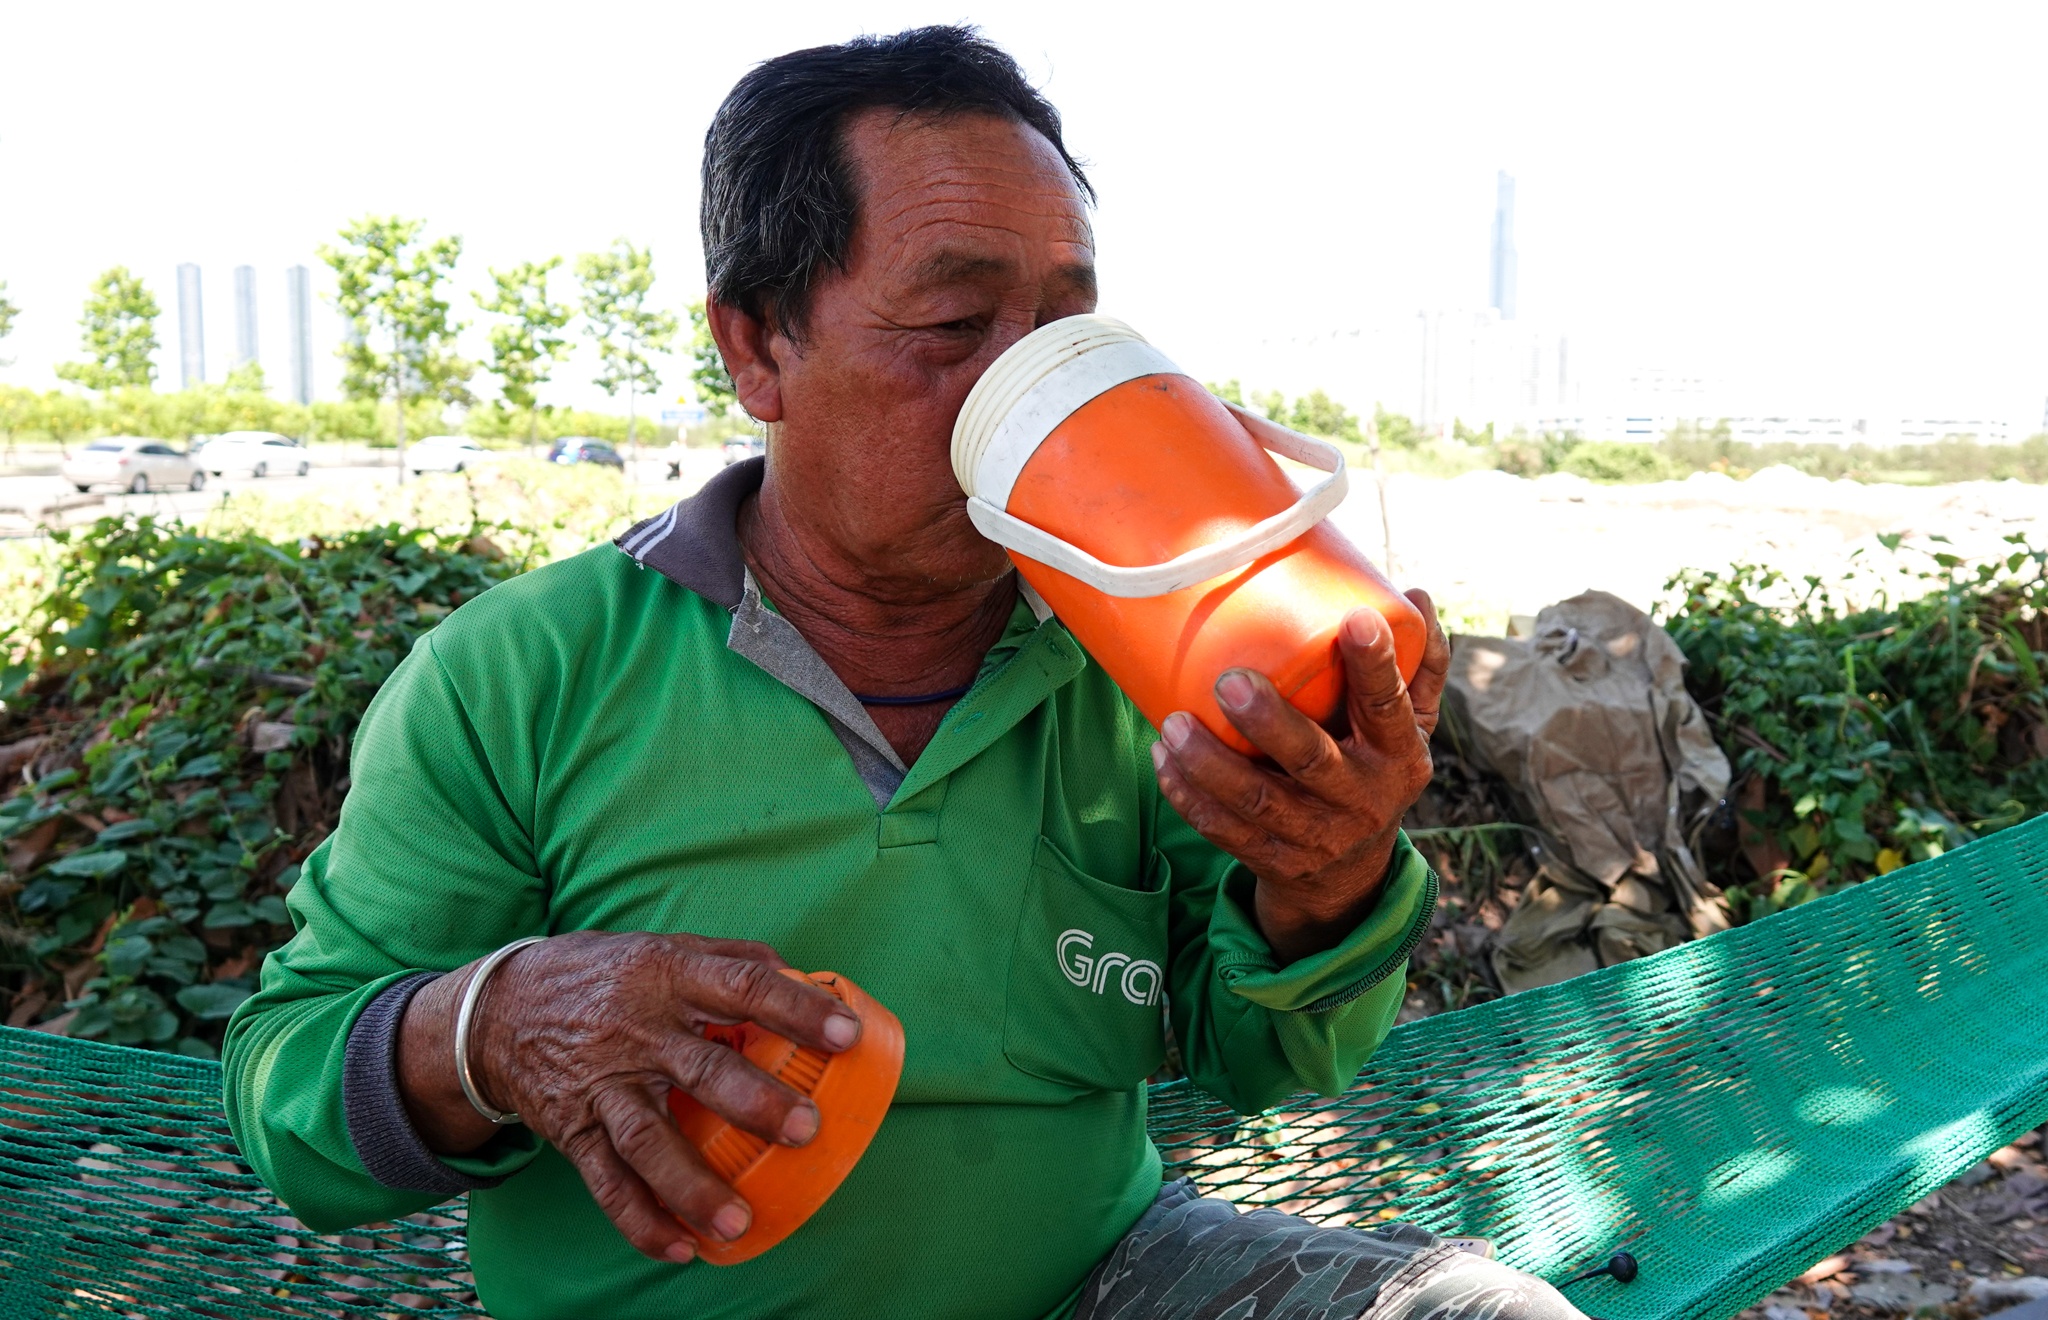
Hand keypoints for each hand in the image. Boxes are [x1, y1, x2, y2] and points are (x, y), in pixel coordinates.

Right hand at [397, 931, 861, 1264]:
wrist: (496, 1011)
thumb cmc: (602, 976)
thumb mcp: (660, 947)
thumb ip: (729, 958)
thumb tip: (802, 977)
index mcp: (666, 975)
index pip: (741, 985)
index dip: (796, 1009)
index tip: (847, 1034)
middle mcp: (635, 1031)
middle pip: (699, 1069)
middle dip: (753, 1103)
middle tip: (804, 1129)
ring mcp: (602, 1085)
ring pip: (647, 1141)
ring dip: (692, 1185)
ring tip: (737, 1222)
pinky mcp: (573, 1130)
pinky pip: (607, 1183)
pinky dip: (640, 1221)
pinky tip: (680, 1249)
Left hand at [1150, 590, 1450, 962]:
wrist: (1349, 876)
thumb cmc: (1374, 769)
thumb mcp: (1411, 726)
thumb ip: (1418, 664)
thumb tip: (1416, 594)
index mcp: (1399, 755)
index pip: (1389, 707)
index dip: (1374, 666)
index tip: (1354, 619)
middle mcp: (1361, 798)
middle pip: (1312, 760)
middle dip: (1269, 722)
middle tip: (1229, 682)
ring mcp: (1316, 835)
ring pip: (1256, 801)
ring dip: (1209, 763)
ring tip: (1174, 724)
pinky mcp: (1273, 859)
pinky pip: (1223, 830)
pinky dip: (1188, 796)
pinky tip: (1164, 759)